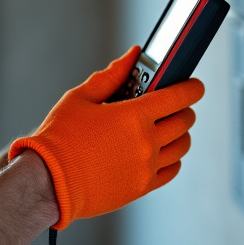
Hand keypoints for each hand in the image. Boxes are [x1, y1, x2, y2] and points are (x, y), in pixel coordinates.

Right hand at [8, 45, 204, 228]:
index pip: (178, 97)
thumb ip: (111, 75)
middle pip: (184, 121)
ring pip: (181, 146)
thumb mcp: (80, 98)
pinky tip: (162, 152)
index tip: (195, 85)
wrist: (48, 182)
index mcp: (133, 116)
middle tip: (175, 104)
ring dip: (181, 133)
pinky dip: (173, 158)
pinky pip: (171, 170)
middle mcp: (145, 142)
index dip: (192, 88)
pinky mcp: (141, 188)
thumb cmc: (59, 139)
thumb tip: (131, 57)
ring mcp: (146, 167)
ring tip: (168, 127)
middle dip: (184, 108)